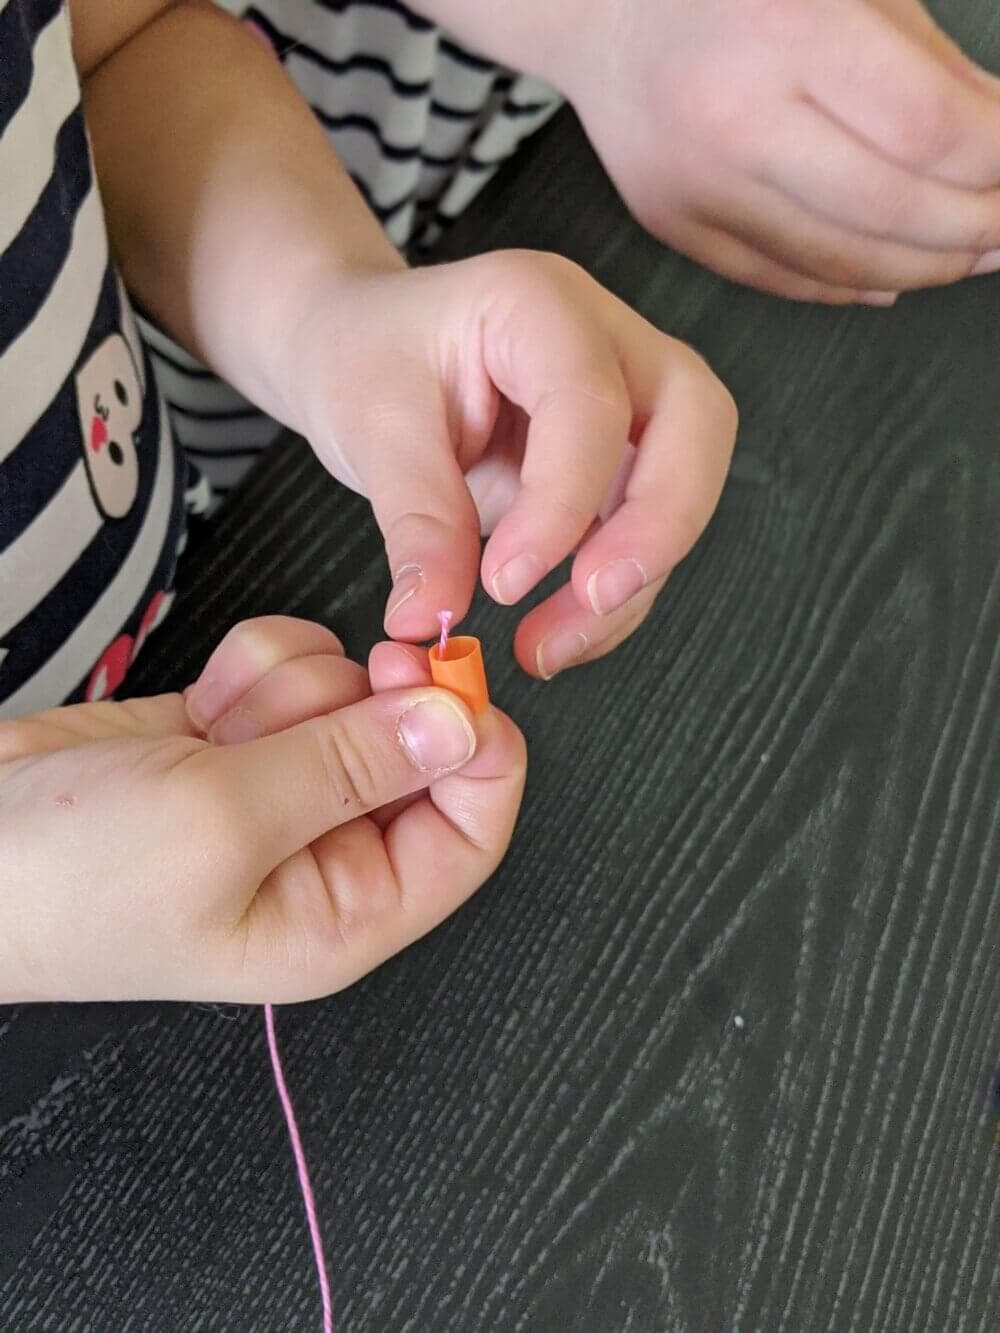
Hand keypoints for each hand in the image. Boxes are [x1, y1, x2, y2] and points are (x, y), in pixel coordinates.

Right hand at [0, 617, 524, 1002]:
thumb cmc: (73, 884)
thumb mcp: (226, 824)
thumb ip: (353, 765)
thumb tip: (462, 723)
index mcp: (345, 911)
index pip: (470, 832)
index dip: (477, 752)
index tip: (451, 685)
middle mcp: (325, 850)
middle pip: (413, 744)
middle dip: (355, 710)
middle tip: (298, 712)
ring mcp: (282, 784)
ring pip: (348, 690)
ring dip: (288, 689)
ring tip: (215, 734)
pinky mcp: (238, 733)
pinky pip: (291, 667)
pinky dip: (250, 668)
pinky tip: (199, 708)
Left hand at [285, 253, 736, 677]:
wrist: (360, 348)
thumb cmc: (365, 357)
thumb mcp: (372, 428)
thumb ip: (416, 520)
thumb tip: (433, 615)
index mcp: (539, 301)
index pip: (589, 401)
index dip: (560, 502)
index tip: (502, 583)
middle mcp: (606, 339)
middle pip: (696, 423)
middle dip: (657, 526)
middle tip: (594, 600)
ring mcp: (627, 398)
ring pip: (682, 488)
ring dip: (633, 582)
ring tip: (546, 645)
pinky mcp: (620, 462)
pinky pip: (642, 533)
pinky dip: (610, 596)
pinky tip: (555, 634)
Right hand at [561, 0, 999, 302]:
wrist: (599, 16)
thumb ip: (927, 64)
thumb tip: (995, 145)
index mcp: (784, 33)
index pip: (930, 130)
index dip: (999, 163)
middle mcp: (733, 123)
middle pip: (891, 211)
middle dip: (975, 228)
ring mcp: (698, 188)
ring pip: (841, 263)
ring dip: (923, 267)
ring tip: (969, 254)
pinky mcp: (678, 228)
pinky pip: (785, 279)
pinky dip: (852, 284)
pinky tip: (895, 275)